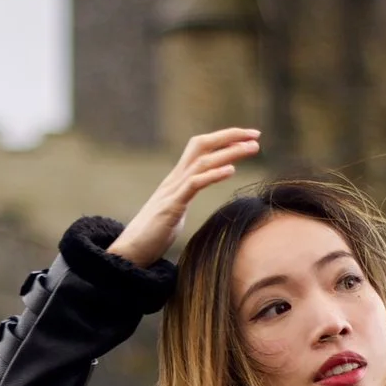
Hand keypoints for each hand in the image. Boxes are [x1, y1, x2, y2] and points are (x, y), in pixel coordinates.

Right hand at [109, 129, 258, 265]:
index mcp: (177, 179)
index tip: (248, 137)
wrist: (130, 251)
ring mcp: (172, 191)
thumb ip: (186, 195)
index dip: (224, 139)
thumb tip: (200, 189)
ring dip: (229, 153)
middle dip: (229, 136)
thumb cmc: (153, 234)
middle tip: (255, 135)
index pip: (200, 148)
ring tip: (252, 149)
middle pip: (201, 145)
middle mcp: (174, 179)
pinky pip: (194, 185)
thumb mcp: (175, 209)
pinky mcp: (171, 207)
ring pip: (202, 162)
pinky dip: (213, 175)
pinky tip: (231, 171)